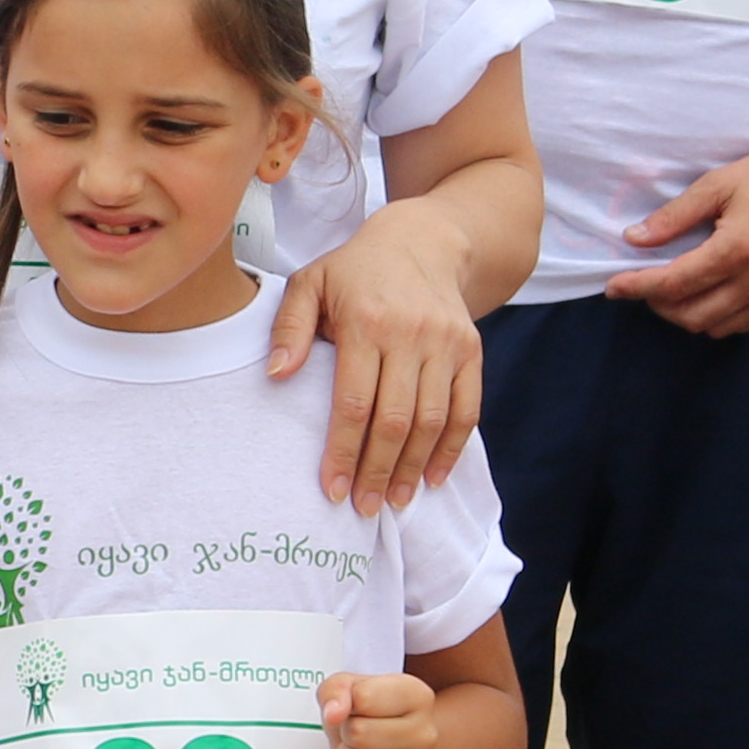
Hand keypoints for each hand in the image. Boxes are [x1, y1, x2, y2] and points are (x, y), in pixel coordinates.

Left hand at [265, 222, 482, 509]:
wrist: (424, 240)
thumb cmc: (355, 270)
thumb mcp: (310, 283)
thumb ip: (289, 329)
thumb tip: (276, 375)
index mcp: (366, 321)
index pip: (354, 402)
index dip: (343, 451)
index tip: (332, 489)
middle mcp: (411, 334)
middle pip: (395, 419)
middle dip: (378, 471)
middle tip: (364, 507)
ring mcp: (446, 344)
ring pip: (431, 421)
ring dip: (413, 468)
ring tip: (395, 502)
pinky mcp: (471, 351)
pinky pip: (466, 410)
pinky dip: (451, 449)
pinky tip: (432, 478)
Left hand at [321, 669, 445, 748]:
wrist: (383, 747)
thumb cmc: (364, 713)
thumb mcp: (346, 688)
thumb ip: (335, 690)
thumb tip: (334, 713)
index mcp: (417, 695)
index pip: (363, 698)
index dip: (348, 703)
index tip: (358, 707)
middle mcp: (425, 733)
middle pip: (358, 733)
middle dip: (345, 732)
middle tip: (356, 732)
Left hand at [603, 132, 748, 335]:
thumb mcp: (719, 184)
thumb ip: (675, 216)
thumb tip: (635, 239)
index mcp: (737, 249)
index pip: (674, 284)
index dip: (637, 287)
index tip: (614, 286)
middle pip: (691, 316)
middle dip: (659, 304)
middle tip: (647, 283)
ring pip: (717, 327)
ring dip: (688, 314)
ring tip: (677, 289)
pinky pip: (745, 323)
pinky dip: (719, 317)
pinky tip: (711, 294)